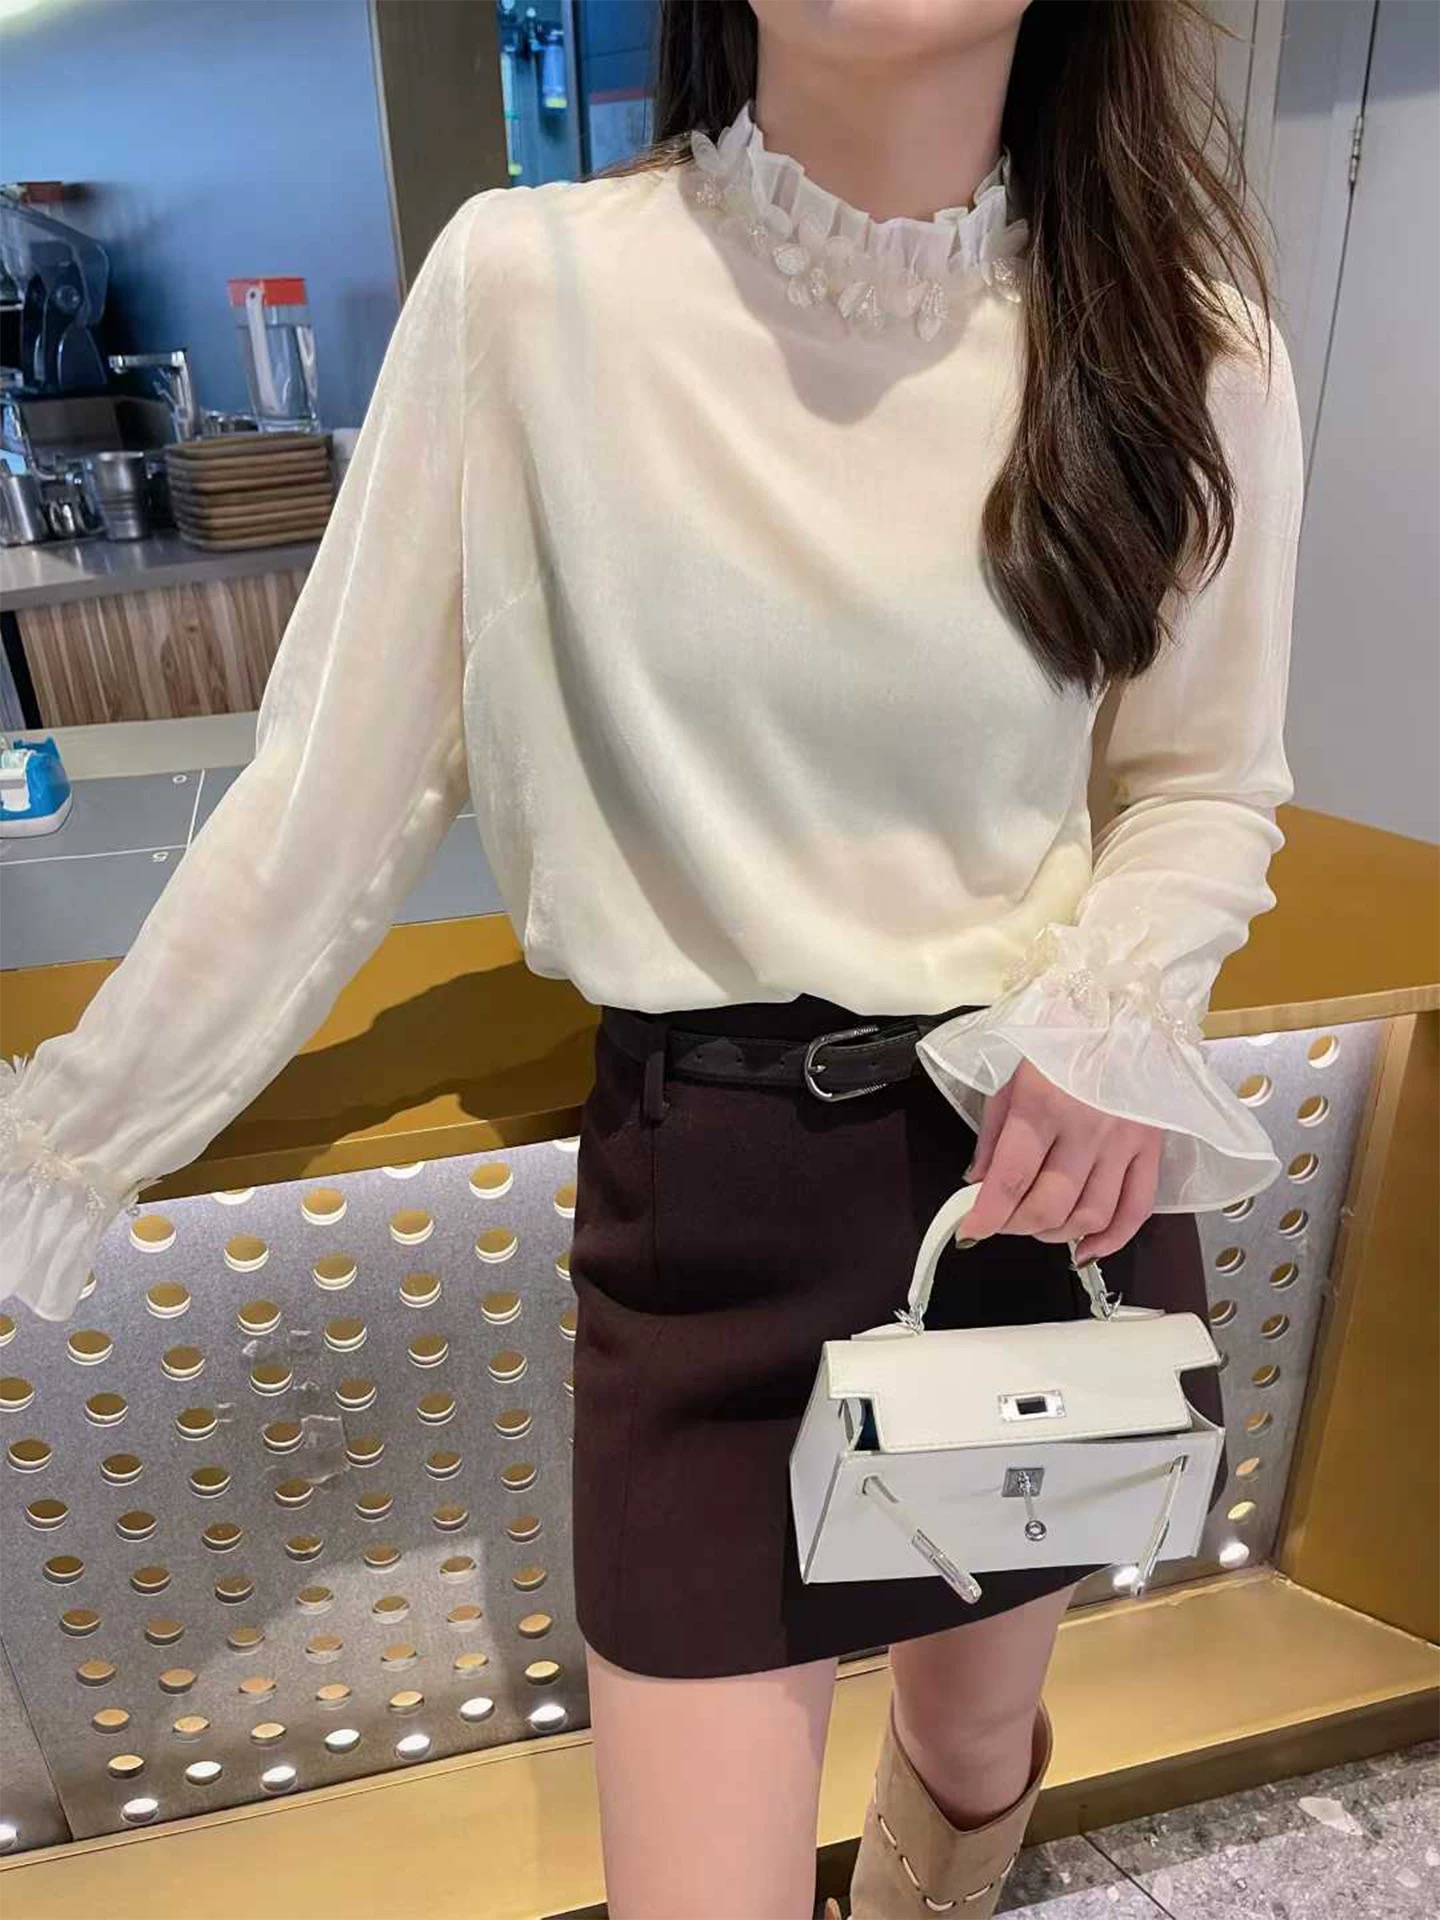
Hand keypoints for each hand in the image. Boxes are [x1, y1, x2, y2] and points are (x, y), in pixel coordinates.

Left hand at [961, 1059, 1162, 1261]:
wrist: (1126, 1013)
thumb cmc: (1061, 1043)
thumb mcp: (1013, 1077)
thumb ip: (993, 1134)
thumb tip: (977, 1183)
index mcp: (1042, 1104)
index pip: (1010, 1178)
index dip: (986, 1215)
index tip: (969, 1232)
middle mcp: (1085, 1128)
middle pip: (1049, 1205)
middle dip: (1017, 1225)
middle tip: (1004, 1221)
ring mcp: (1123, 1142)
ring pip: (1090, 1215)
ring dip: (1057, 1234)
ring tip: (1039, 1226)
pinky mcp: (1153, 1149)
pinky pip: (1135, 1209)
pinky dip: (1110, 1240)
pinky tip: (1084, 1249)